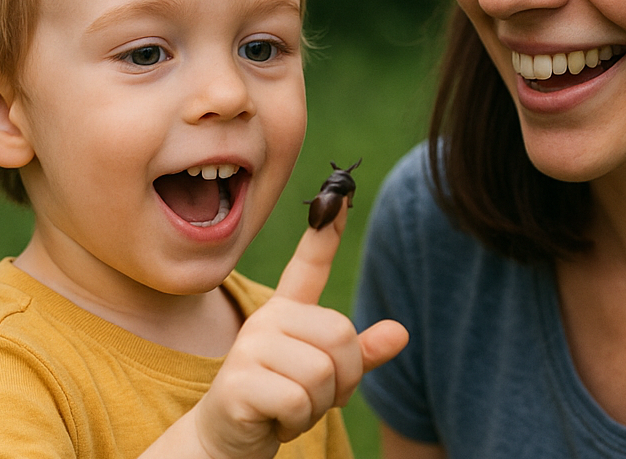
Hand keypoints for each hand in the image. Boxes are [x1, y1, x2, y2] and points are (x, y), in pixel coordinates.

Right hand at [191, 202, 408, 458]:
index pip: (310, 263)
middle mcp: (267, 318)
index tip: (341, 192)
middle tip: (313, 397)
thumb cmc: (279, 403)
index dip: (327, 230)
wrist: (225, 441)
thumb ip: (359, 354)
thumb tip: (400, 333)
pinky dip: (296, 422)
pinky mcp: (239, 383)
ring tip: (291, 408)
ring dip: (318, 405)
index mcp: (289, 310)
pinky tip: (274, 421)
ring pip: (324, 372)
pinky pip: (299, 401)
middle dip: (343, 380)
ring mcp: (250, 347)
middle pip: (341, 336)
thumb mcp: (325, 377)